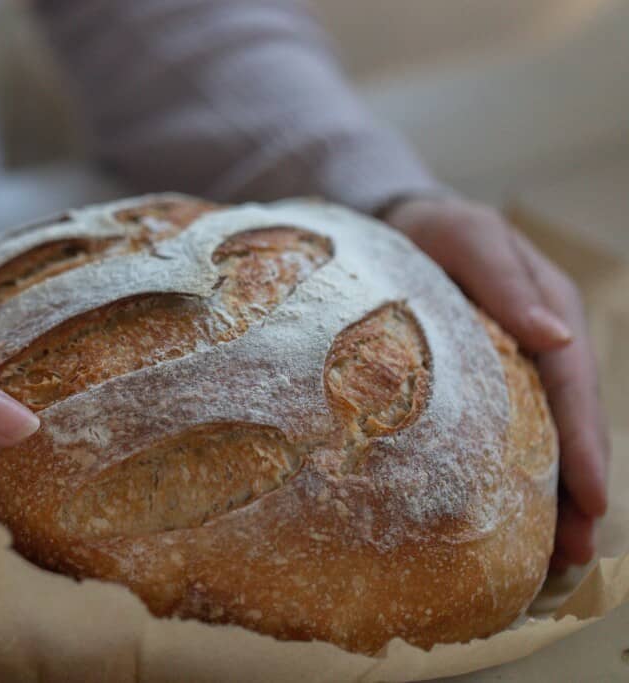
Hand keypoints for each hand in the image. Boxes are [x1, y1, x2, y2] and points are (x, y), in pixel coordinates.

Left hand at [384, 196, 609, 570]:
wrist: (402, 224)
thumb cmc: (437, 228)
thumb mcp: (470, 239)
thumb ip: (507, 284)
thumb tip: (556, 337)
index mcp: (549, 312)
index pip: (572, 388)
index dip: (583, 446)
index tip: (591, 501)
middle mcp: (541, 346)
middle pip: (567, 425)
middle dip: (576, 490)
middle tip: (576, 553)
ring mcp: (515, 366)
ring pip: (541, 437)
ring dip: (551, 495)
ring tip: (553, 558)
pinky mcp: (486, 381)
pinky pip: (506, 431)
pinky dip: (513, 474)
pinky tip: (507, 515)